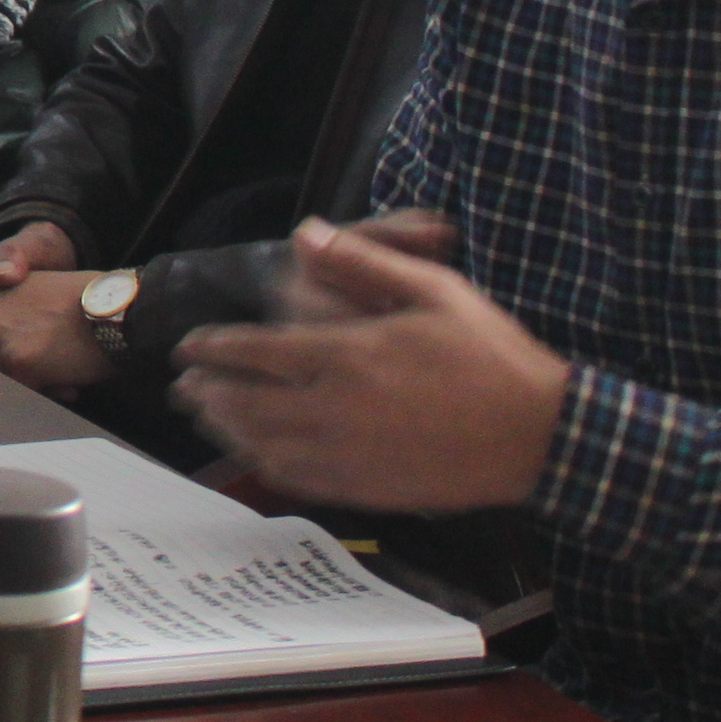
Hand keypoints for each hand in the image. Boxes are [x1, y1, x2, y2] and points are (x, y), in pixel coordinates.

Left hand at [0, 266, 119, 394]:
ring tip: (60, 372)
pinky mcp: (14, 361)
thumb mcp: (30, 293)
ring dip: (24, 384)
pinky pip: (17, 393)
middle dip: (2, 371)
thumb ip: (0, 316)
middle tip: (43, 366)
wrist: (117, 307)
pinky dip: (41, 395)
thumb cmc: (84, 302)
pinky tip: (67, 384)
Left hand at [173, 221, 570, 510]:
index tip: (188, 347)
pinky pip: (297, 479)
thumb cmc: (491, 356)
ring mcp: (349, 455)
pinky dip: (264, 464)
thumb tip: (305, 232)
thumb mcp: (435, 289)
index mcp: (347, 356)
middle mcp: (336, 408)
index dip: (213, 349)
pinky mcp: (367, 489)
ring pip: (262, 444)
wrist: (539, 436)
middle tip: (182, 384)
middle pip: (245, 402)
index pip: (254, 351)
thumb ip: (363, 261)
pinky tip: (257, 454)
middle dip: (206, 391)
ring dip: (225, 429)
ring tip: (205, 416)